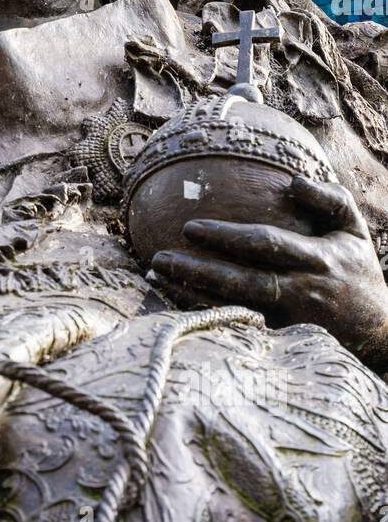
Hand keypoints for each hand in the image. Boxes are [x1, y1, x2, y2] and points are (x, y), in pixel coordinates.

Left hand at [149, 175, 387, 370]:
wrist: (379, 332)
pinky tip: (173, 300)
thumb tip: (293, 180)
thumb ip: (329, 199)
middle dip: (198, 270)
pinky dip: (204, 313)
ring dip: (192, 293)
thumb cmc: (358, 272)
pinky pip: (236, 325)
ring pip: (233, 307)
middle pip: (241, 281)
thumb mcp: (354, 230)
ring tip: (156, 276)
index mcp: (317, 259)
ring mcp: (288, 320)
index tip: (190, 226)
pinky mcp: (279, 340)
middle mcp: (300, 291)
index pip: (265, 244)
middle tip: (159, 256)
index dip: (227, 237)